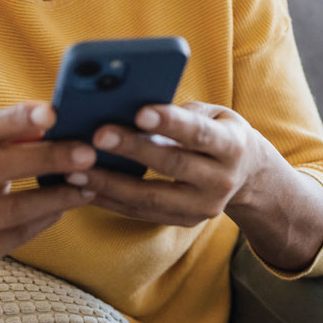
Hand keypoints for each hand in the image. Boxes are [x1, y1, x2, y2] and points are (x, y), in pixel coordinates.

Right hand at [0, 101, 96, 270]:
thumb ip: (7, 135)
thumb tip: (50, 121)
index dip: (16, 119)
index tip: (53, 113)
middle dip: (47, 158)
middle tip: (86, 153)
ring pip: (11, 209)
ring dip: (55, 195)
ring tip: (86, 184)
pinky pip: (14, 237)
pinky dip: (44, 219)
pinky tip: (65, 206)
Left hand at [66, 101, 265, 226]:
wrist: (247, 175)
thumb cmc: (216, 130)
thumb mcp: (211, 114)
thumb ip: (178, 110)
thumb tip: (127, 101)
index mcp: (232, 145)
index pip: (198, 133)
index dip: (169, 122)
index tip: (139, 111)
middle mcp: (221, 180)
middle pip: (171, 165)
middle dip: (132, 149)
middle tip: (96, 135)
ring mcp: (203, 207)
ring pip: (151, 197)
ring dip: (109, 184)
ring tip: (75, 168)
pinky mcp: (183, 221)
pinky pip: (141, 212)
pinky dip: (110, 200)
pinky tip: (83, 186)